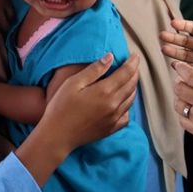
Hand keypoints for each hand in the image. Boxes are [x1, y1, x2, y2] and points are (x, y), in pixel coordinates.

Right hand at [17, 54, 139, 185]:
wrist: (57, 136)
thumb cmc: (61, 107)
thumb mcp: (74, 83)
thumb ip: (94, 69)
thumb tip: (110, 57)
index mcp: (105, 91)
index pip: (126, 73)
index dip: (133, 62)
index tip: (135, 55)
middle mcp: (114, 105)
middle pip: (131, 85)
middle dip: (134, 73)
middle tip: (133, 65)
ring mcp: (114, 118)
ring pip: (131, 99)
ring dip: (132, 87)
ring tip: (129, 80)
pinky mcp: (111, 128)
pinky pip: (127, 116)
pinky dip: (128, 106)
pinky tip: (122, 102)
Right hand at [160, 17, 192, 85]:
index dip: (183, 25)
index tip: (173, 24)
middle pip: (186, 40)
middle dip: (174, 38)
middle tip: (162, 36)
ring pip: (185, 53)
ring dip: (174, 51)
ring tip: (163, 49)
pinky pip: (190, 67)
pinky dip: (181, 65)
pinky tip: (173, 63)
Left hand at [173, 60, 192, 162]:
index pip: (191, 75)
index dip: (181, 68)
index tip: (179, 66)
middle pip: (179, 88)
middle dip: (180, 82)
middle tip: (185, 81)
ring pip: (178, 104)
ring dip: (180, 97)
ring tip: (189, 96)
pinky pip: (181, 119)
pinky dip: (183, 113)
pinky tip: (192, 110)